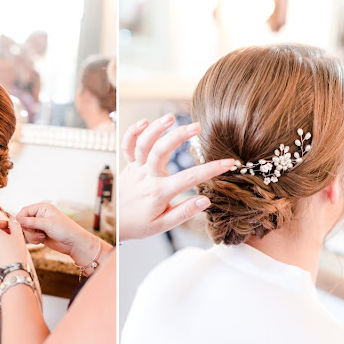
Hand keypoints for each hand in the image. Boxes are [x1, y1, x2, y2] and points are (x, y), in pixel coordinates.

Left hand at [0, 219, 27, 275]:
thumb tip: (12, 219)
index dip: (5, 223)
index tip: (11, 226)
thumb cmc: (15, 254)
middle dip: (1, 232)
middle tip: (11, 235)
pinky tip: (4, 254)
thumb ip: (15, 224)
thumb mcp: (18, 236)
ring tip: (8, 246)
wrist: (10, 274)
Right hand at [16, 203, 98, 266]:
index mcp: (43, 208)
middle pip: (23, 221)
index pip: (25, 210)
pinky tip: (43, 240)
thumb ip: (31, 221)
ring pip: (26, 230)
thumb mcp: (47, 224)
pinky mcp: (40, 234)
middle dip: (28, 229)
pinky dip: (34, 240)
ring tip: (42, 237)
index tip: (20, 226)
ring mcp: (39, 225)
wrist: (74, 243)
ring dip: (32, 235)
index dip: (20, 218)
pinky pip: (30, 237)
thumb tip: (16, 219)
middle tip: (38, 233)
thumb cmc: (65, 230)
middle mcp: (40, 215)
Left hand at [120, 114, 233, 240]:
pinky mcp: (128, 165)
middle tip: (197, 126)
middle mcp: (146, 177)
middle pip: (161, 151)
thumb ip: (184, 212)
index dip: (211, 170)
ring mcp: (135, 169)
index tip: (228, 163)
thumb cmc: (140, 225)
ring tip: (171, 117)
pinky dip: (133, 132)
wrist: (115, 225)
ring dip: (156, 128)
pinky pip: (127, 146)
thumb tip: (206, 201)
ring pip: (143, 144)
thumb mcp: (163, 225)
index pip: (189, 178)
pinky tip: (145, 122)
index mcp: (158, 192)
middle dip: (179, 136)